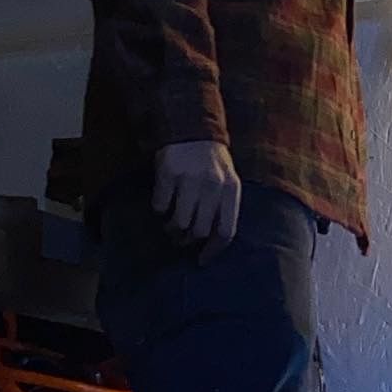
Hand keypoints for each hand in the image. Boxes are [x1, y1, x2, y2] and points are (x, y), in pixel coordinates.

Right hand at [152, 139, 241, 262]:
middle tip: (182, 237)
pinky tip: (163, 200)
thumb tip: (210, 245)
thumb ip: (223, 209)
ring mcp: (190, 179)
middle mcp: (213, 185)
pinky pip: (160, 206)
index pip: (226, 230)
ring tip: (171, 222)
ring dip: (171, 228)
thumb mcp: (227, 183)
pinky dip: (159, 208)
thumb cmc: (212, 165)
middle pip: (200, 231)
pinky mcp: (168, 173)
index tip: (202, 260)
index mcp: (231, 190)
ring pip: (178, 222)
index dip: (213, 250)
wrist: (193, 132)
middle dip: (189, 239)